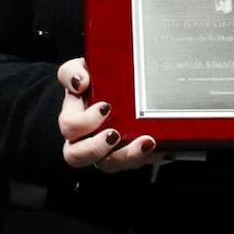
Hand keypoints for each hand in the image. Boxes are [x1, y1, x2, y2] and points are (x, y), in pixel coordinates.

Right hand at [56, 57, 161, 172]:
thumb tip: (80, 83)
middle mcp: (86, 139)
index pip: (69, 127)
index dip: (84, 122)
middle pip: (79, 156)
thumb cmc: (92, 81)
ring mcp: (107, 150)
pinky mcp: (129, 154)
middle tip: (114, 134)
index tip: (105, 107)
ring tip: (146, 142)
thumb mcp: (80, 69)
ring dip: (128, 156)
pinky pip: (138, 162)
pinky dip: (151, 156)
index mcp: (73, 119)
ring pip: (110, 164)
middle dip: (96, 148)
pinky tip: (164, 146)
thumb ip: (73, 72)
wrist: (113, 86)